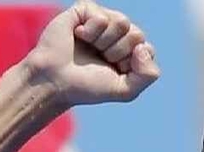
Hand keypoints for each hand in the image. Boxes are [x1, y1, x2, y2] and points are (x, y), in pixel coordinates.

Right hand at [26, 1, 159, 106]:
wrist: (55, 81)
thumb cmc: (87, 86)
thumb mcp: (125, 90)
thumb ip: (148, 75)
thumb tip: (143, 46)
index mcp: (129, 50)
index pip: (147, 49)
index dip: (130, 64)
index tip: (112, 71)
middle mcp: (118, 33)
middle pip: (137, 34)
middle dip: (117, 52)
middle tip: (99, 58)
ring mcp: (102, 20)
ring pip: (123, 22)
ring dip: (104, 42)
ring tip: (89, 47)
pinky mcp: (85, 10)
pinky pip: (102, 17)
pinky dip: (90, 32)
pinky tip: (77, 36)